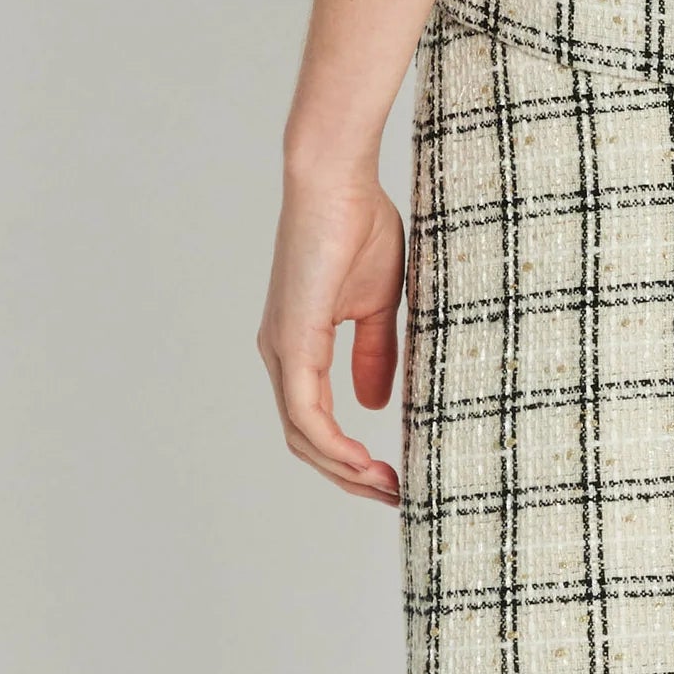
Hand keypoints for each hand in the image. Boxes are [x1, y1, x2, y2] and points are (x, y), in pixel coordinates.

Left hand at [258, 164, 405, 502]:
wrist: (337, 178)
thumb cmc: (358, 222)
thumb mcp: (379, 299)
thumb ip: (376, 351)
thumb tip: (373, 405)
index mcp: (298, 344)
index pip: (315, 420)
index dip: (348, 456)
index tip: (390, 476)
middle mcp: (280, 355)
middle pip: (305, 441)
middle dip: (348, 476)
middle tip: (393, 495)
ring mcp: (281, 350)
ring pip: (302, 436)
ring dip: (343, 470)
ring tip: (385, 487)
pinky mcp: (292, 341)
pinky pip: (305, 413)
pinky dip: (332, 446)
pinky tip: (361, 462)